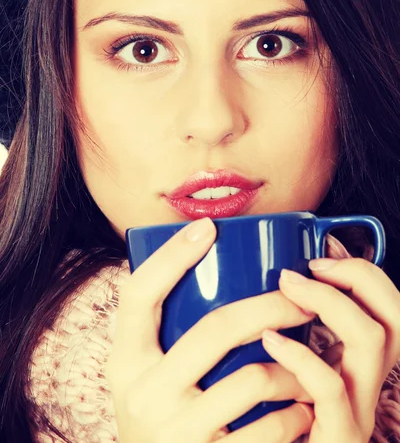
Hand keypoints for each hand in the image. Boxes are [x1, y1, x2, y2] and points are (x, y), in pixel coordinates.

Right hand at [106, 217, 318, 442]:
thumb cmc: (159, 416)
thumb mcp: (142, 376)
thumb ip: (162, 335)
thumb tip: (204, 270)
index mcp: (126, 363)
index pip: (139, 295)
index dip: (171, 257)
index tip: (207, 228)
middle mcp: (145, 395)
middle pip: (216, 328)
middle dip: (271, 305)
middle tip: (302, 298)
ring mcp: (178, 432)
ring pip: (254, 378)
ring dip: (295, 366)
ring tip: (306, 360)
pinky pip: (270, 429)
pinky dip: (296, 412)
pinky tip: (302, 406)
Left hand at [262, 235, 399, 442]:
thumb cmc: (280, 422)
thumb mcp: (296, 372)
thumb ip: (300, 338)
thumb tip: (276, 287)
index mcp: (361, 368)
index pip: (391, 311)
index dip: (365, 276)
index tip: (319, 261)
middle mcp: (370, 386)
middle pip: (395, 319)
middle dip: (358, 278)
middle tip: (310, 268)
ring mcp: (358, 412)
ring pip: (371, 341)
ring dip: (329, 302)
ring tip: (289, 288)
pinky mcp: (339, 436)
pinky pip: (330, 387)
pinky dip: (301, 355)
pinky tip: (272, 340)